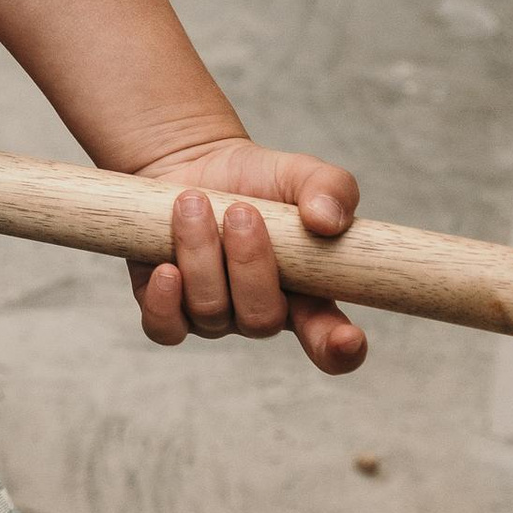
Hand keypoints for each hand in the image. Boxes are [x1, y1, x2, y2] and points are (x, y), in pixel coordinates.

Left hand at [124, 138, 365, 375]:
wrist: (196, 165)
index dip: (340, 348)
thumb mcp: (301, 173)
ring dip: (201, 255)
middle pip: (261, 319)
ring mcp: (213, 316)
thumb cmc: (258, 178)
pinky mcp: (168, 309)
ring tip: (194, 202)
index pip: (329, 340)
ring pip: (210, 312)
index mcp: (306, 294)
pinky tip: (165, 267)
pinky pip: (165, 328)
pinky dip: (164, 302)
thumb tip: (328, 220)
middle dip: (249, 265)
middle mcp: (259, 312)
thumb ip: (331, 188)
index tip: (349, 338)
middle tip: (241, 211)